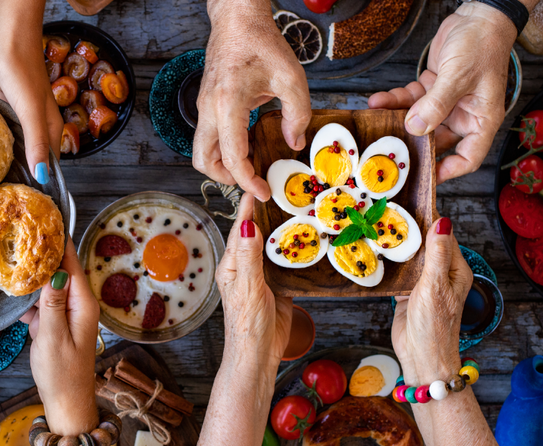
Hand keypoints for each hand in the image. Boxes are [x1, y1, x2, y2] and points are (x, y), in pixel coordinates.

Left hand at [0, 6, 62, 185]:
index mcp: (50, 125)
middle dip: (27, 171)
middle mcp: (41, 119)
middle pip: (37, 152)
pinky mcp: (10, 97)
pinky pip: (8, 124)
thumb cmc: (21, 70)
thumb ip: (36, 144)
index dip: (44, 181)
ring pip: (22, 138)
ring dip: (13, 153)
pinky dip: (1, 134)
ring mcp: (25, 108)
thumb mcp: (29, 112)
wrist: (9, 34)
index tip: (31, 200)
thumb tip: (44, 177)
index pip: (51, 162)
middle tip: (9, 191)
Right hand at [20, 240, 99, 435]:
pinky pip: (44, 303)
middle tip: (21, 236)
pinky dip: (31, 299)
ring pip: (50, 286)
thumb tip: (57, 270)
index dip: (60, 242)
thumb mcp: (53, 336)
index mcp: (84, 304)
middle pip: (62, 271)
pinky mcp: (58, 323)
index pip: (72, 264)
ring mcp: (69, 313)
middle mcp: (79, 304)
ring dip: (34, 278)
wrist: (66, 402)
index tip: (47, 220)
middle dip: (43, 256)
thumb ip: (53, 302)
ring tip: (13, 261)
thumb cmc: (62, 373)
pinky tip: (15, 297)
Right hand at [194, 14, 310, 201]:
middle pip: (203, 161)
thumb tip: (293, 143)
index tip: (263, 191)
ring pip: (201, 151)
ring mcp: (203, 107)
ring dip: (221, 165)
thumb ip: (297, 115)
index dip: (248, 181)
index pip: (231, 157)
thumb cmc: (262, 44)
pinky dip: (222, 149)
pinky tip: (246, 144)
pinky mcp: (205, 105)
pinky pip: (207, 137)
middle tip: (251, 181)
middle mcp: (208, 109)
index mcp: (227, 104)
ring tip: (249, 166)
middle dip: (226, 178)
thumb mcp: (291, 78)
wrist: (237, 21)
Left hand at [216, 193, 292, 364]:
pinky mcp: (280, 287)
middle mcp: (246, 267)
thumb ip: (248, 256)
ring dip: (286, 232)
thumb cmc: (246, 325)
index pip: (240, 230)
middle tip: (282, 192)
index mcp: (232, 265)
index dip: (248, 209)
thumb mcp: (247, 286)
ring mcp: (264, 276)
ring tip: (299, 211)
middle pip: (258, 235)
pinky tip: (310, 243)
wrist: (259, 355)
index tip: (255, 187)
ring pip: (275, 248)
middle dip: (268, 214)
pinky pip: (289, 265)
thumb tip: (246, 226)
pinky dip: (298, 253)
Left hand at [368, 2, 516, 183]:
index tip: (425, 178)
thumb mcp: (459, 76)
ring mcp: (447, 103)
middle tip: (386, 151)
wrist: (479, 16)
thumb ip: (436, 104)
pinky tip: (377, 101)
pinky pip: (410, 101)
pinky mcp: (432, 88)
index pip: (468, 158)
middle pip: (436, 142)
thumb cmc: (481, 45)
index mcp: (481, 119)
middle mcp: (464, 115)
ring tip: (375, 119)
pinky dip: (394, 101)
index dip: (447, 171)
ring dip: (396, 119)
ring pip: (417, 120)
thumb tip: (415, 128)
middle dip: (411, 144)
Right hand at [392, 217, 471, 383]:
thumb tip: (443, 221)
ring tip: (376, 228)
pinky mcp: (405, 292)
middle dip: (408, 230)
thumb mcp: (436, 285)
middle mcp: (441, 274)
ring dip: (396, 246)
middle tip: (386, 212)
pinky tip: (373, 253)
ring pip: (409, 257)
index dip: (429, 218)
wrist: (421, 356)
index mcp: (455, 269)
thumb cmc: (435, 324)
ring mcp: (422, 283)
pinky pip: (397, 272)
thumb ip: (438, 253)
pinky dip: (386, 263)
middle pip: (424, 244)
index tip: (411, 201)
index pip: (443, 235)